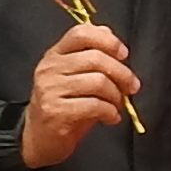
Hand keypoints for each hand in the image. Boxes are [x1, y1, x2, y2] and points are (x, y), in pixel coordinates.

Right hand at [19, 24, 138, 168]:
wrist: (39, 137)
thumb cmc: (65, 104)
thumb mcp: (75, 75)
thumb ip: (90, 54)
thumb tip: (109, 34)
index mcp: (55, 55)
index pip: (81, 33)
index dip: (108, 41)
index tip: (123, 54)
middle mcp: (49, 68)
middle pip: (96, 58)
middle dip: (122, 74)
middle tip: (132, 87)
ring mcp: (50, 89)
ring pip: (98, 82)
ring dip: (117, 96)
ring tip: (117, 105)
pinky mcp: (55, 111)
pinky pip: (94, 105)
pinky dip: (110, 112)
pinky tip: (111, 118)